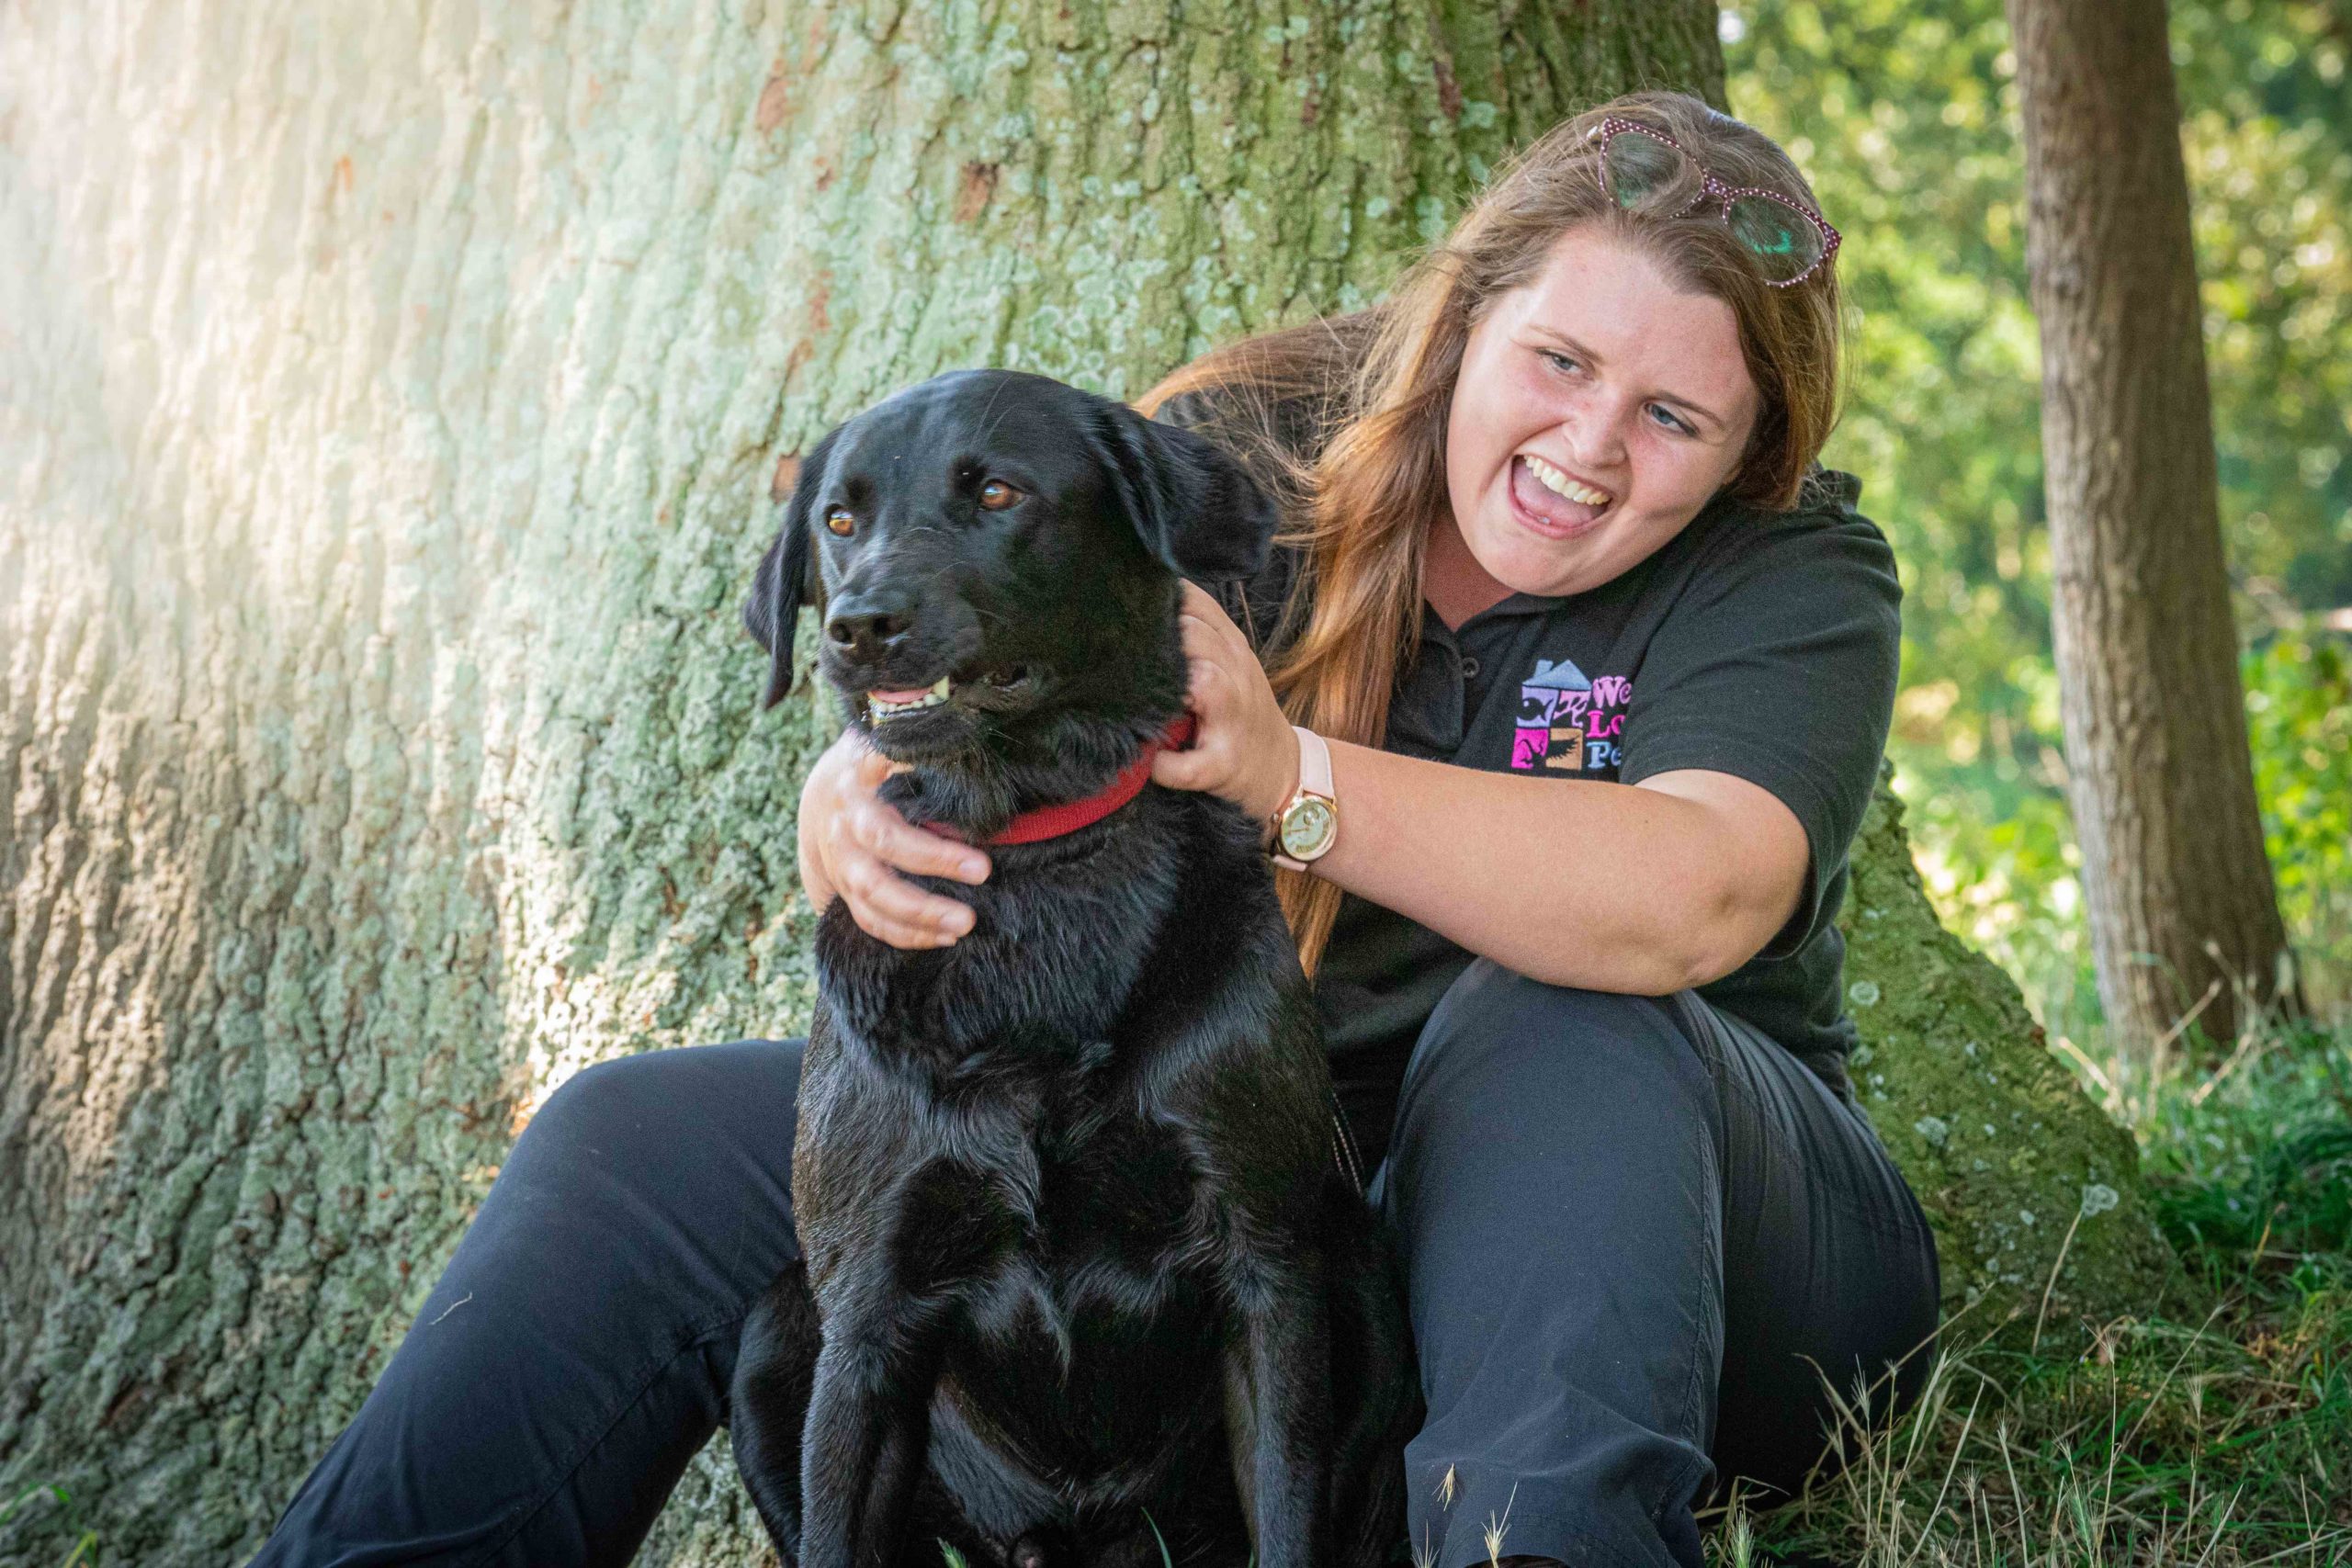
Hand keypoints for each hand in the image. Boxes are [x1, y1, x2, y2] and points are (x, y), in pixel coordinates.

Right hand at [796, 730, 990, 947]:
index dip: (918, 793)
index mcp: (861, 774)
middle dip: (934, 860)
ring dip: (919, 914)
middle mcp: (845, 816)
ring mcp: (838, 856)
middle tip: (984, 871)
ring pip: (872, 891)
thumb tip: (977, 772)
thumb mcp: (897, 746)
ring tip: (965, 923)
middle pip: (882, 839)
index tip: (966, 814)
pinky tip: (944, 937)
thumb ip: (927, 755)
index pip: (888, 776)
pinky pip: (869, 918)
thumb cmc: (882, 767)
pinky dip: (907, 934)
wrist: (828, 792)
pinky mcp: (841, 888)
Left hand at [1150, 581, 1300, 826]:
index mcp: (1232, 647)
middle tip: (1122, 649)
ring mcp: (1233, 719)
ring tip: (1143, 696)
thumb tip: (1141, 600)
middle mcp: (1236, 674)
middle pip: (1197, 635)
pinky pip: (1192, 765)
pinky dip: (1168, 766)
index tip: (1126, 603)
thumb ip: (1197, 632)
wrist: (1283, 768)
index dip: (1160, 598)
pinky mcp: (1224, 764)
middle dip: (1161, 636)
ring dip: (1174, 685)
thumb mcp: (1230, 661)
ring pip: (1206, 682)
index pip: (1198, 604)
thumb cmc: (1241, 710)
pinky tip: (1152, 762)